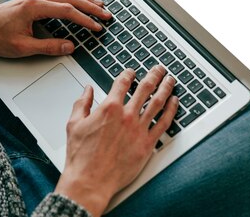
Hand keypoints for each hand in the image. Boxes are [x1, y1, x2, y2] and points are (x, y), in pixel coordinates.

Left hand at [0, 0, 111, 56]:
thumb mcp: (23, 47)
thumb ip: (49, 47)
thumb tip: (70, 47)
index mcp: (34, 7)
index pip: (68, 11)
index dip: (85, 19)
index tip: (97, 27)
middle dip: (91, 6)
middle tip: (107, 14)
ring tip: (99, 4)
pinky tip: (78, 0)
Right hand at [54, 66, 178, 216]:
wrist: (89, 181)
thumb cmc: (81, 157)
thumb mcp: (74, 124)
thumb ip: (81, 103)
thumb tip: (87, 90)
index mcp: (109, 108)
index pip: (123, 83)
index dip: (129, 74)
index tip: (132, 72)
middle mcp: (127, 115)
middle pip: (145, 88)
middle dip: (154, 75)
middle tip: (159, 69)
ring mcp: (139, 129)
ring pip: (158, 102)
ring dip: (166, 87)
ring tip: (170, 79)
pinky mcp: (147, 144)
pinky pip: (164, 123)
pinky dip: (171, 110)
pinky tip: (175, 102)